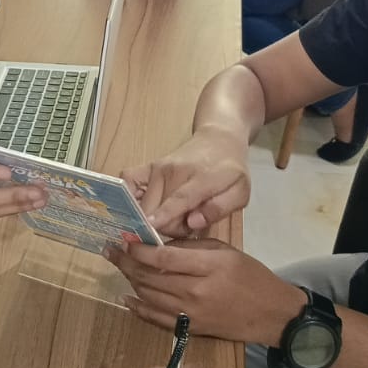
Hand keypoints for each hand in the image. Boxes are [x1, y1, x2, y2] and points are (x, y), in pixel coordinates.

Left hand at [106, 238, 304, 343]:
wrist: (270, 314)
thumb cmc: (251, 276)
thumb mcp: (226, 251)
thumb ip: (192, 247)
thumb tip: (160, 244)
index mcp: (208, 266)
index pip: (163, 258)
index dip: (139, 250)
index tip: (124, 239)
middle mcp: (195, 291)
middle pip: (150, 277)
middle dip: (126, 262)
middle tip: (111, 250)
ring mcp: (191, 313)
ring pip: (149, 296)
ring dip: (130, 280)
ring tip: (120, 266)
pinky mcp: (189, 328)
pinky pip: (156, 319)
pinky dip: (138, 308)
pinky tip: (127, 297)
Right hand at [121, 125, 249, 236]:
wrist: (218, 140)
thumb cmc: (230, 171)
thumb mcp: (240, 193)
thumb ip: (220, 208)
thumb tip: (193, 222)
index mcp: (202, 179)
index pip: (180, 198)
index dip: (165, 215)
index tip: (151, 227)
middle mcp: (174, 171)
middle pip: (157, 209)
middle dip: (168, 227)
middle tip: (187, 224)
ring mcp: (157, 168)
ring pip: (143, 204)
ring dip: (155, 217)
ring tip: (174, 215)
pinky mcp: (147, 166)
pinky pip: (127, 180)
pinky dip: (128, 195)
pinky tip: (142, 205)